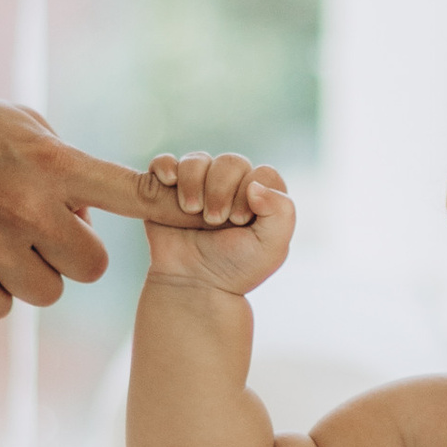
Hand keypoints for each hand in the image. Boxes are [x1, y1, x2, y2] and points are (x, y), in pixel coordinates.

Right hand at [0, 75, 166, 319]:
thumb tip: (90, 210)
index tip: (206, 224)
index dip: (173, 214)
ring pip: (45, 291)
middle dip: (73, 253)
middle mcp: (25, 210)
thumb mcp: (14, 123)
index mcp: (49, 163)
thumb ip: (61, 164)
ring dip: (29, 272)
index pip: (133, 196)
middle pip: (92, 268)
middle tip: (38, 229)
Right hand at [141, 151, 295, 297]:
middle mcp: (231, 187)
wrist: (192, 286)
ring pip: (198, 160)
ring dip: (194, 181)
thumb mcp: (271, 247)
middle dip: (221, 189)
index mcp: (261, 198)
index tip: (239, 221)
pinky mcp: (168, 190)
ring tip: (191, 210)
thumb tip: (255, 183)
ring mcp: (199, 186)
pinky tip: (169, 181)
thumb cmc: (234, 268)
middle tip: (213, 220)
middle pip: (230, 162)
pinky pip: (165, 162)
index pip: (262, 173)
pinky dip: (165, 166)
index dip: (250, 190)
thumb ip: (282, 212)